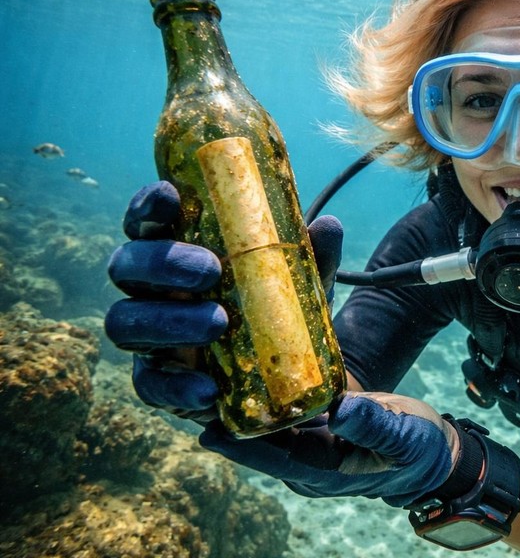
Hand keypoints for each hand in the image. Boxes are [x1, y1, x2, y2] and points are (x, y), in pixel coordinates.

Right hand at [104, 181, 343, 419]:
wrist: (282, 372)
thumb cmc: (276, 306)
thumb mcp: (299, 281)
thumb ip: (311, 256)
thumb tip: (327, 227)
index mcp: (176, 249)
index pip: (147, 220)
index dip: (149, 206)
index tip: (170, 197)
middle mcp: (150, 288)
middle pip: (125, 265)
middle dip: (161, 262)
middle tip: (209, 269)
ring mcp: (148, 335)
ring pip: (124, 321)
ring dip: (167, 321)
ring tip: (218, 323)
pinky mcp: (156, 379)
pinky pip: (148, 384)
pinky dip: (176, 386)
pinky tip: (208, 390)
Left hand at [200, 391, 460, 506]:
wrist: (431, 453)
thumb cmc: (419, 449)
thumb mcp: (405, 437)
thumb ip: (374, 425)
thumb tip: (340, 409)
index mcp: (326, 470)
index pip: (274, 459)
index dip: (240, 446)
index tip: (208, 429)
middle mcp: (307, 461)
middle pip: (258, 442)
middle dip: (227, 419)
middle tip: (189, 391)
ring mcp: (308, 445)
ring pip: (264, 427)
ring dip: (238, 404)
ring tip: (203, 374)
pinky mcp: (313, 427)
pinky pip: (280, 414)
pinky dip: (260, 395)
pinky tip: (242, 369)